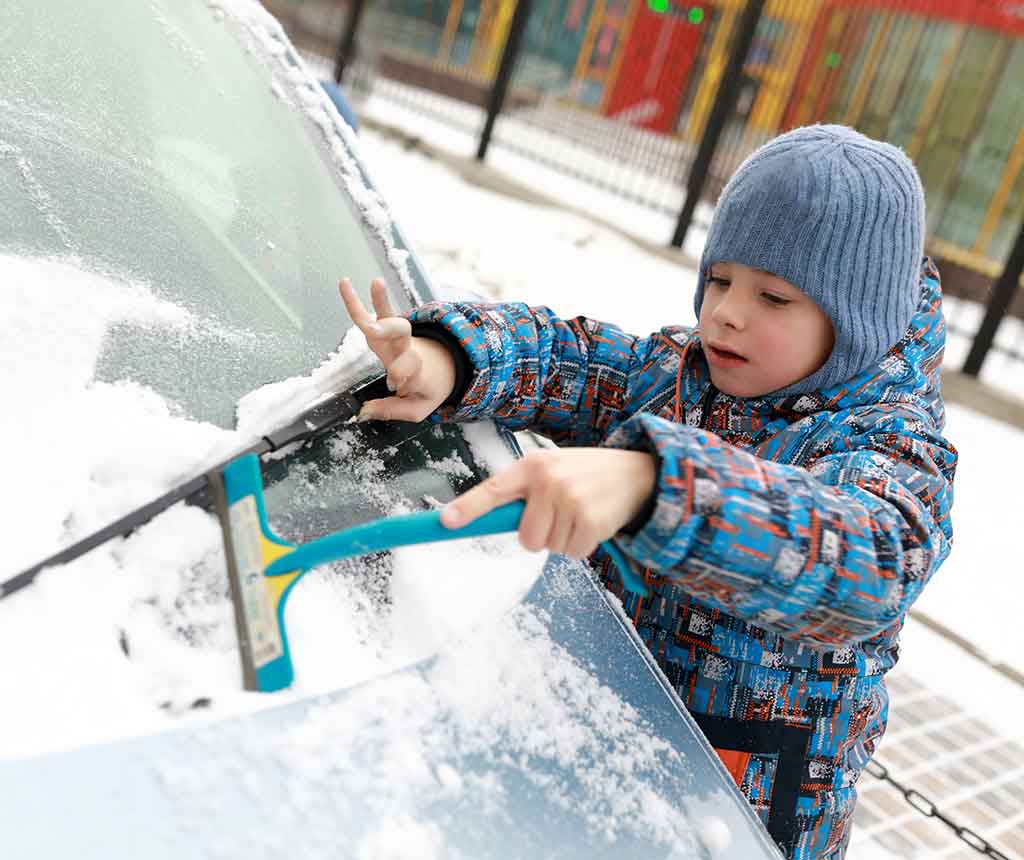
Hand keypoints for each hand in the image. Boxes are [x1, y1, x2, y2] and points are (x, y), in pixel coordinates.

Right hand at [339, 277, 456, 421]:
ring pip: (388, 319)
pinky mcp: (388, 331)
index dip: (400, 373)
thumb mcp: (417, 409)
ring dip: (381, 302)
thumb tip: (362, 412)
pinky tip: (345, 283)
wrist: (444, 369)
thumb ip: (390, 411)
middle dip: (388, 330)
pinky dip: (361, 300)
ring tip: (375, 283)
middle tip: (374, 329)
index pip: (409, 367)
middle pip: (401, 335)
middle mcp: (406, 350)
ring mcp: (397, 339)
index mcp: (417, 371)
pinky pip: (375, 313)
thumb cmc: (428, 389)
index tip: (395, 385)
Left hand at [441, 448, 656, 557]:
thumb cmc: (584, 474)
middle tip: (561, 514)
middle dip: (541, 535)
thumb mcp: (552, 469)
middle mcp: (549, 481)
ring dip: (565, 538)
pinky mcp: (592, 520)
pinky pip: (573, 552)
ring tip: (581, 513)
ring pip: (550, 547)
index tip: (446, 522)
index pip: (493, 490)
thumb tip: (488, 522)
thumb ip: (524, 492)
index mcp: (532, 467)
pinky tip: (594, 521)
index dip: (468, 508)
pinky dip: (583, 544)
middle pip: (525, 538)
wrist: (636, 472)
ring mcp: (571, 500)